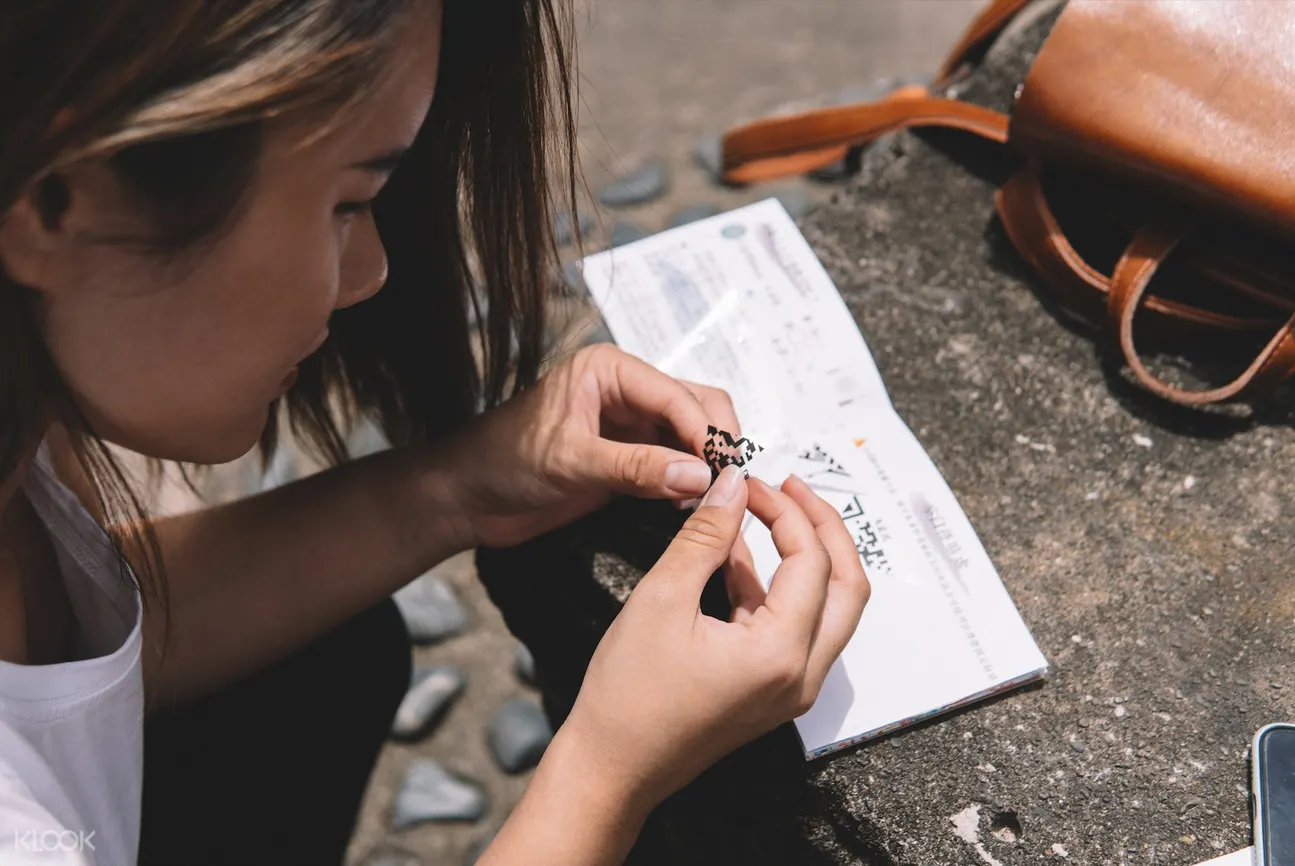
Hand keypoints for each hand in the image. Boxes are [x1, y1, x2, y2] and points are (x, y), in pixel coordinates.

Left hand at [442, 343, 739, 547]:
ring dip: (706, 464)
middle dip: (715, 443)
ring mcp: (630, 423)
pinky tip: (689, 506)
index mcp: (610, 369)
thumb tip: (699, 476)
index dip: (705, 433)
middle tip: (726, 487)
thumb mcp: (571, 462)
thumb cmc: (504, 462)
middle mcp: (626, 389)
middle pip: (697, 405)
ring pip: (691, 435)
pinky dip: (688, 482)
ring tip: (712, 500)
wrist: (468, 495)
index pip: (677, 395)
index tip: (722, 473)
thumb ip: (635, 467)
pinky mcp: (629, 456)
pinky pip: (674, 463)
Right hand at [555, 464, 871, 811]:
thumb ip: (705, 535)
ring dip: (804, 556)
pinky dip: (775, 587)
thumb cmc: (628, 693)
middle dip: (822, 528)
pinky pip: (793, 628)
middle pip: (847, 586)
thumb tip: (733, 483)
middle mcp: (803, 676)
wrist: (611, 769)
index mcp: (782, 654)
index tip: (748, 480)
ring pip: (827, 608)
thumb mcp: (662, 598)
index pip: (811, 561)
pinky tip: (736, 555)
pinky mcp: (772, 691)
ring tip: (764, 510)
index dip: (784, 510)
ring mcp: (791, 689)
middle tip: (788, 487)